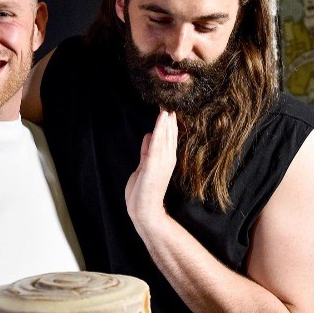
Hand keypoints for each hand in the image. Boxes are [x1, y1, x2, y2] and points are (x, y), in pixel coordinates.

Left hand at [125, 108, 177, 228]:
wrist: (144, 211)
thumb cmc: (143, 191)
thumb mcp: (144, 166)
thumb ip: (147, 151)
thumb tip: (149, 135)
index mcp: (165, 159)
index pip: (168, 137)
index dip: (168, 123)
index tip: (168, 108)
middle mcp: (167, 159)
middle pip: (170, 134)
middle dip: (169, 118)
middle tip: (170, 101)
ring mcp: (162, 162)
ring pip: (165, 136)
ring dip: (166, 120)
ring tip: (167, 106)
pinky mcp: (154, 165)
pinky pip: (158, 143)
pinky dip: (161, 130)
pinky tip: (162, 119)